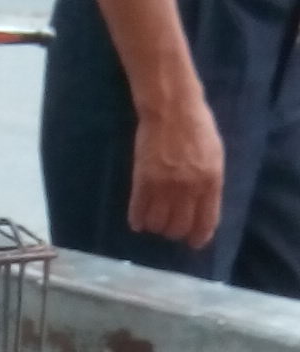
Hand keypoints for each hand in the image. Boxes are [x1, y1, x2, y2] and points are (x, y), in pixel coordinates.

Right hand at [129, 94, 224, 247]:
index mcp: (210, 182)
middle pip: (178, 228)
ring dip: (155, 227)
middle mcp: (188, 188)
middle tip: (170, 226)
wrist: (172, 107)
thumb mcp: (214, 156)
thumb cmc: (197, 127)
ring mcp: (164, 185)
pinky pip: (138, 212)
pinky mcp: (143, 180)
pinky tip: (137, 222)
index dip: (199, 237)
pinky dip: (137, 221)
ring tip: (154, 220)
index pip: (205, 222)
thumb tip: (203, 209)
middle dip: (174, 232)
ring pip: (157, 224)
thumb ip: (210, 184)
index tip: (193, 243)